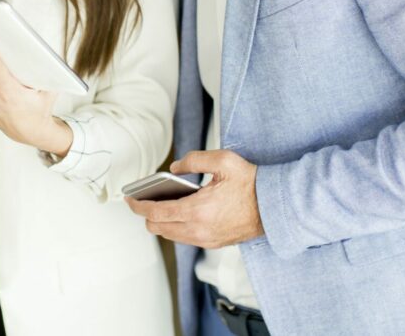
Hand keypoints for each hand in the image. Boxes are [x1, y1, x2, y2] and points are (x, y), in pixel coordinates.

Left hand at [125, 150, 263, 247]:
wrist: (275, 207)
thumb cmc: (251, 183)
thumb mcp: (222, 161)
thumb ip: (193, 161)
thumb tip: (174, 168)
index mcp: (196, 210)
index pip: (155, 213)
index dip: (138, 206)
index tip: (129, 199)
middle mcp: (198, 230)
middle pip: (158, 228)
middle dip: (147, 215)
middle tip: (145, 200)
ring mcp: (206, 239)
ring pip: (171, 235)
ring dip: (162, 222)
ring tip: (162, 203)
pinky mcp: (214, 243)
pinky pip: (185, 238)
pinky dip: (176, 227)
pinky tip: (180, 211)